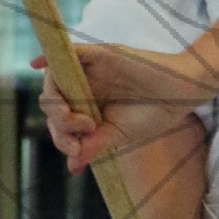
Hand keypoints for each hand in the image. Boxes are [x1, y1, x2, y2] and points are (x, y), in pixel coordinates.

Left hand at [32, 44, 212, 172]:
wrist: (181, 94)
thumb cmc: (154, 114)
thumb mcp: (118, 134)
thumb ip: (93, 145)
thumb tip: (71, 167)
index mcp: (88, 108)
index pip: (59, 122)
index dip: (61, 138)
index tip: (76, 150)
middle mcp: (84, 88)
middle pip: (52, 101)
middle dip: (58, 121)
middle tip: (82, 129)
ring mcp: (90, 71)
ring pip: (56, 78)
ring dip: (54, 99)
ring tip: (71, 116)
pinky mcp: (99, 55)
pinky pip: (69, 52)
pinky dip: (51, 57)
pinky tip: (37, 65)